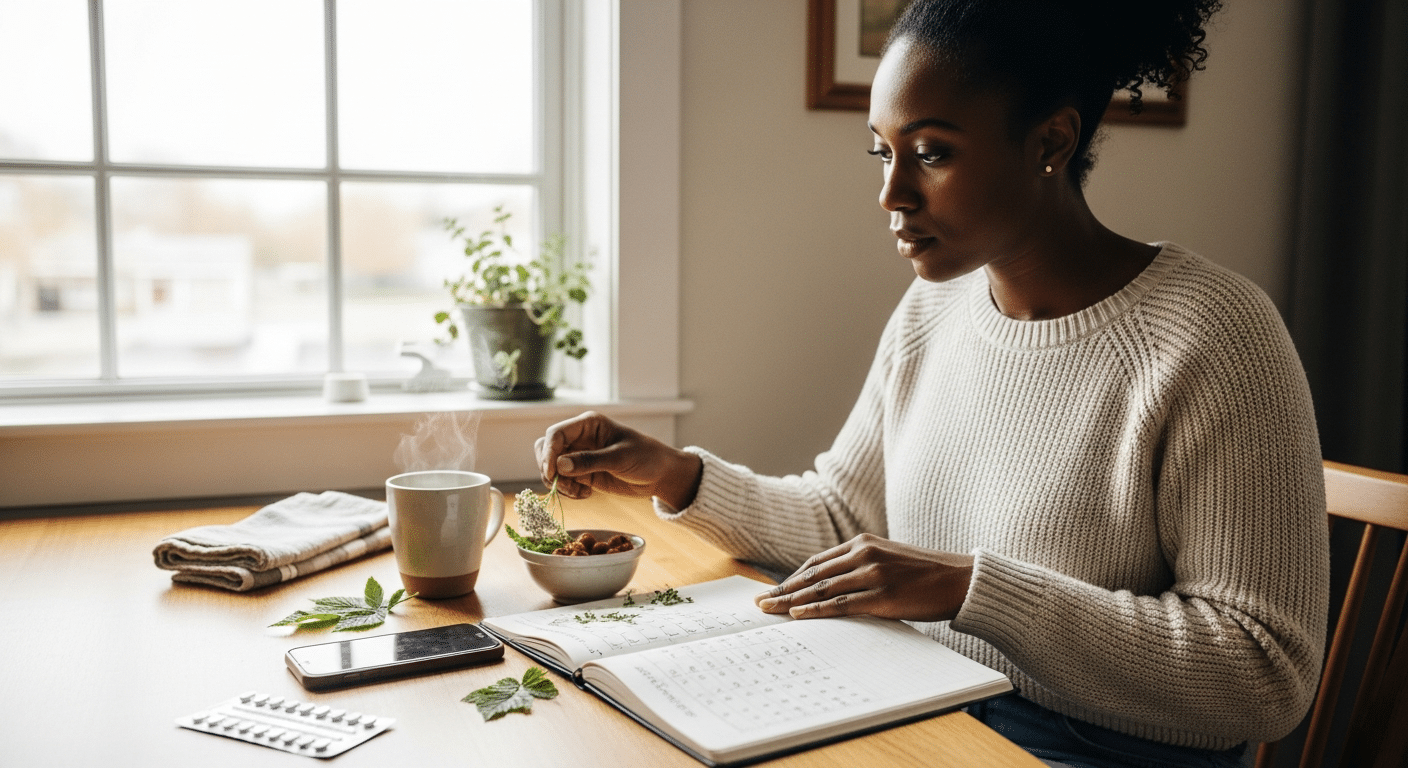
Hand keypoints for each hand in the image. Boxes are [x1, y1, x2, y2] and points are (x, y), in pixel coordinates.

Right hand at [534, 411, 702, 508]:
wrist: (660, 475)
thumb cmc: (646, 457)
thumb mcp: (620, 458)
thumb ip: (590, 461)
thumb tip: (560, 465)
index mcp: (588, 424)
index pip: (556, 434)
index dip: (549, 453)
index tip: (552, 473)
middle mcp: (580, 438)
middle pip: (546, 449)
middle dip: (549, 468)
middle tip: (562, 485)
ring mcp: (579, 456)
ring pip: (552, 467)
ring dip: (559, 483)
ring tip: (578, 492)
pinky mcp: (583, 473)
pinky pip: (563, 481)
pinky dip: (568, 491)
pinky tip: (586, 495)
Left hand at [754, 534, 973, 622]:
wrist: (961, 579)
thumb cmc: (925, 574)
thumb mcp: (889, 558)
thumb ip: (862, 565)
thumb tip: (833, 585)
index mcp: (863, 542)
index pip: (816, 562)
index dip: (792, 578)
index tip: (773, 590)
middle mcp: (864, 553)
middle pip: (812, 575)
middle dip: (782, 590)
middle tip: (760, 603)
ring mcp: (873, 574)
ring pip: (820, 589)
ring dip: (790, 601)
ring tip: (769, 611)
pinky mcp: (883, 596)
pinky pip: (840, 605)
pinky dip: (815, 610)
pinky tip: (797, 615)